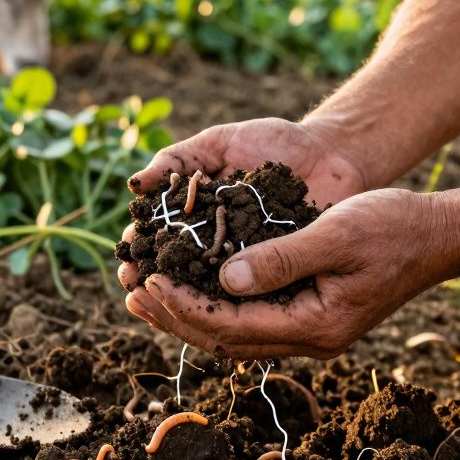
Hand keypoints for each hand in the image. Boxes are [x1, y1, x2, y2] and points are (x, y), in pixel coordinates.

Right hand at [119, 118, 370, 290]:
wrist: (332, 153)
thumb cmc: (275, 143)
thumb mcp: (221, 142)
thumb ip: (179, 158)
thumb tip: (135, 185)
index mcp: (195, 213)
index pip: (157, 235)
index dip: (139, 247)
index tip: (127, 257)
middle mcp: (215, 243)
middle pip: (174, 269)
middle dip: (152, 279)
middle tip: (136, 288)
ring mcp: (245, 262)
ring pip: (207, 290)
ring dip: (182, 301)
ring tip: (162, 305)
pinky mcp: (276, 276)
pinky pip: (250, 296)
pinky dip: (230, 306)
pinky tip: (212, 316)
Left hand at [122, 189, 459, 358]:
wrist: (438, 235)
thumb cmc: (392, 226)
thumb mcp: (335, 233)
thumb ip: (281, 258)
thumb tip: (224, 279)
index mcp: (315, 325)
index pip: (231, 324)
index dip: (183, 305)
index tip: (147, 281)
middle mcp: (310, 339)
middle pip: (225, 339)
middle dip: (174, 317)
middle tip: (129, 293)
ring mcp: (311, 330)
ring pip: (235, 333)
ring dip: (189, 314)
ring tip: (146, 295)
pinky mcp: (311, 314)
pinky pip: (251, 321)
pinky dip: (215, 305)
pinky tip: (191, 288)